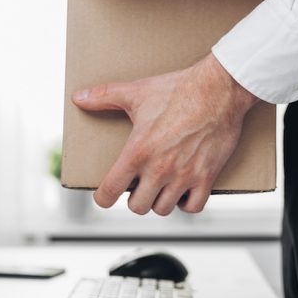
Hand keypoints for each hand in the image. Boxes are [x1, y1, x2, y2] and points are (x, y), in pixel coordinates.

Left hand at [71, 53, 258, 215]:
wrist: (218, 88)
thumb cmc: (179, 89)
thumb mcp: (137, 92)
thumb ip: (104, 97)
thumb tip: (78, 97)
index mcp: (138, 151)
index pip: (110, 193)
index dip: (103, 197)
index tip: (106, 194)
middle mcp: (159, 168)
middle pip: (137, 207)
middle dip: (135, 198)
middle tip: (139, 185)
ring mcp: (184, 175)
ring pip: (164, 209)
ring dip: (160, 200)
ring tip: (160, 186)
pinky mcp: (207, 176)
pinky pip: (194, 207)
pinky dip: (187, 203)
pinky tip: (184, 190)